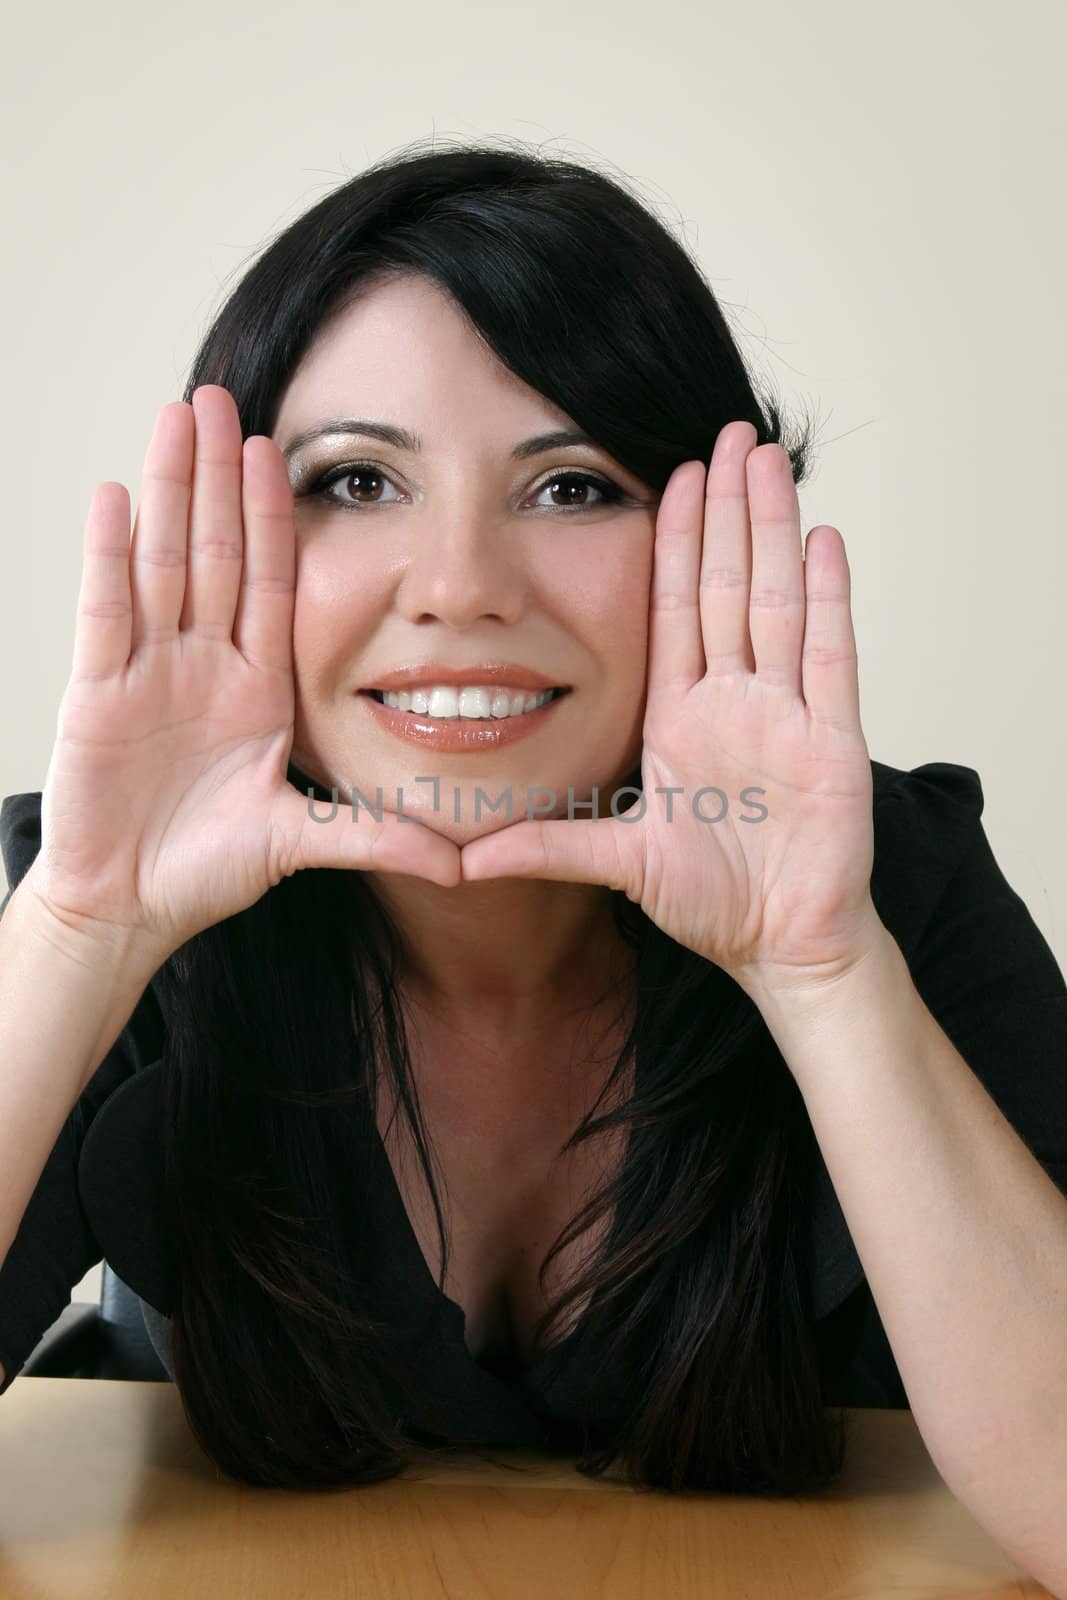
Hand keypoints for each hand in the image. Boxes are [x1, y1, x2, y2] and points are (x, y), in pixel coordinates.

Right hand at [33, 385, 460, 961]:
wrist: (129, 908)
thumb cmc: (206, 870)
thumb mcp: (300, 842)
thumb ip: (373, 838)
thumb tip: (459, 865)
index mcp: (257, 687)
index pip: (269, 582)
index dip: (273, 517)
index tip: (283, 453)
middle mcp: (203, 665)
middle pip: (213, 551)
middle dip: (218, 475)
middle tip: (225, 397)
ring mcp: (147, 671)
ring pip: (162, 561)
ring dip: (169, 489)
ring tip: (178, 416)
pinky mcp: (97, 692)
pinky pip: (105, 611)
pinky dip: (109, 555)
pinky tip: (116, 495)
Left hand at [459, 420, 882, 992]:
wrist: (782, 943)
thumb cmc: (712, 901)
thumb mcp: (618, 860)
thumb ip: (549, 846)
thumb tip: (461, 860)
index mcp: (681, 717)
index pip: (675, 610)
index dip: (675, 543)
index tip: (672, 478)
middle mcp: (734, 701)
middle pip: (728, 586)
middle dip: (728, 510)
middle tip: (729, 435)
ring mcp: (786, 714)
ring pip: (777, 601)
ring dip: (773, 530)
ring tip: (770, 460)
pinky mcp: (833, 740)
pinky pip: (829, 655)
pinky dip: (827, 598)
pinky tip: (824, 539)